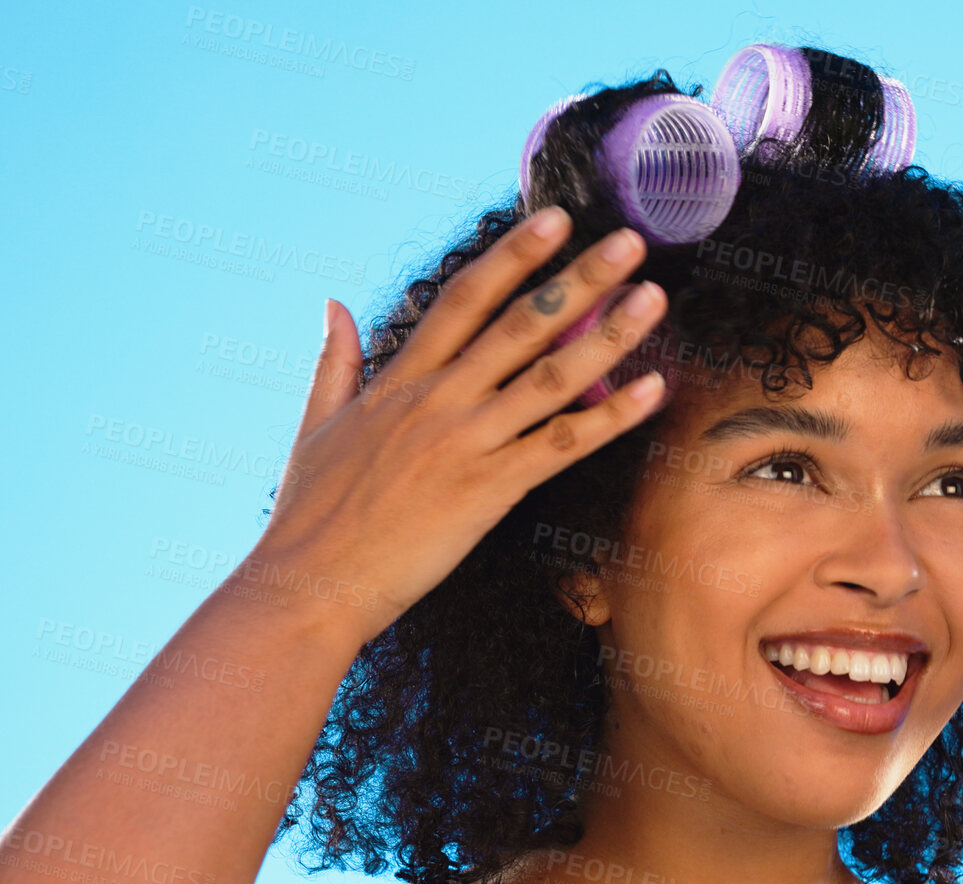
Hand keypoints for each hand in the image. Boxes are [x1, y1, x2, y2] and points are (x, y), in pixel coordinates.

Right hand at [239, 207, 669, 645]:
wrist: (310, 585)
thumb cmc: (309, 516)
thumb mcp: (313, 425)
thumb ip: (335, 360)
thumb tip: (333, 304)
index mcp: (400, 381)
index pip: (465, 299)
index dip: (514, 255)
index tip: (555, 220)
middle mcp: (440, 401)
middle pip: (521, 323)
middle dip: (579, 278)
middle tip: (629, 241)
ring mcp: (467, 443)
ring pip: (551, 376)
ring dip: (608, 335)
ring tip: (653, 298)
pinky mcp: (488, 490)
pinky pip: (561, 445)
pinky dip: (611, 417)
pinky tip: (652, 389)